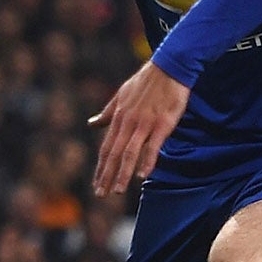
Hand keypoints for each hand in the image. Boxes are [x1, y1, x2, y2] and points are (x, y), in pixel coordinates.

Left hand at [89, 60, 190, 196]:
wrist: (169, 67)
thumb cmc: (146, 81)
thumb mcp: (121, 95)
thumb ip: (107, 113)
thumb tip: (92, 123)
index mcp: (119, 117)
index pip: (106, 148)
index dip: (101, 167)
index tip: (97, 184)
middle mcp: (128, 123)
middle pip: (114, 154)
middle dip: (107, 176)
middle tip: (101, 194)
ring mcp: (144, 124)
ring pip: (129, 153)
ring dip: (122, 174)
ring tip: (117, 191)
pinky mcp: (162, 124)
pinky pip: (152, 146)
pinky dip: (146, 162)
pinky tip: (142, 176)